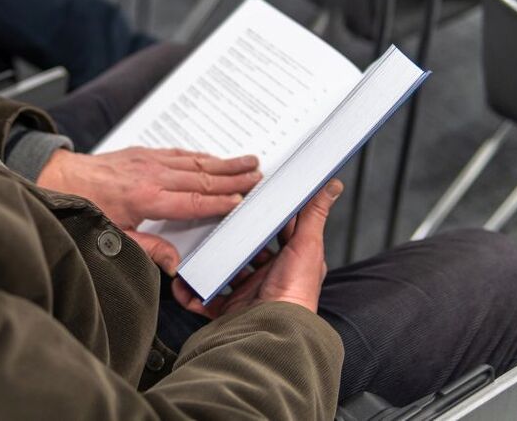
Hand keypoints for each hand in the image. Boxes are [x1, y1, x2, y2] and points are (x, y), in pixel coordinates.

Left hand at [37, 147, 260, 273]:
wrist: (59, 177)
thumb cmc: (84, 207)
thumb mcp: (113, 236)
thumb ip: (148, 250)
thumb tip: (176, 265)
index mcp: (147, 199)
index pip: (193, 202)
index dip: (219, 203)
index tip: (242, 202)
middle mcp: (152, 175)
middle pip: (202, 177)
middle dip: (233, 178)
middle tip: (259, 178)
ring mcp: (149, 161)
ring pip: (194, 162)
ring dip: (224, 163)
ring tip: (249, 162)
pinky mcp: (143, 153)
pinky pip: (179, 154)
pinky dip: (200, 156)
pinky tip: (213, 157)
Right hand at [172, 179, 341, 315]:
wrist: (272, 329)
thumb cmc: (295, 292)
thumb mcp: (307, 244)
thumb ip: (314, 214)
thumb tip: (332, 185)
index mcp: (291, 262)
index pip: (277, 232)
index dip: (265, 217)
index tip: (249, 200)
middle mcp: (270, 277)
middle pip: (246, 252)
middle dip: (230, 239)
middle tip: (215, 221)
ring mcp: (249, 294)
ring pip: (223, 274)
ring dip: (209, 264)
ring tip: (196, 250)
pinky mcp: (230, 310)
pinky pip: (206, 299)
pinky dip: (192, 292)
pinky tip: (184, 282)